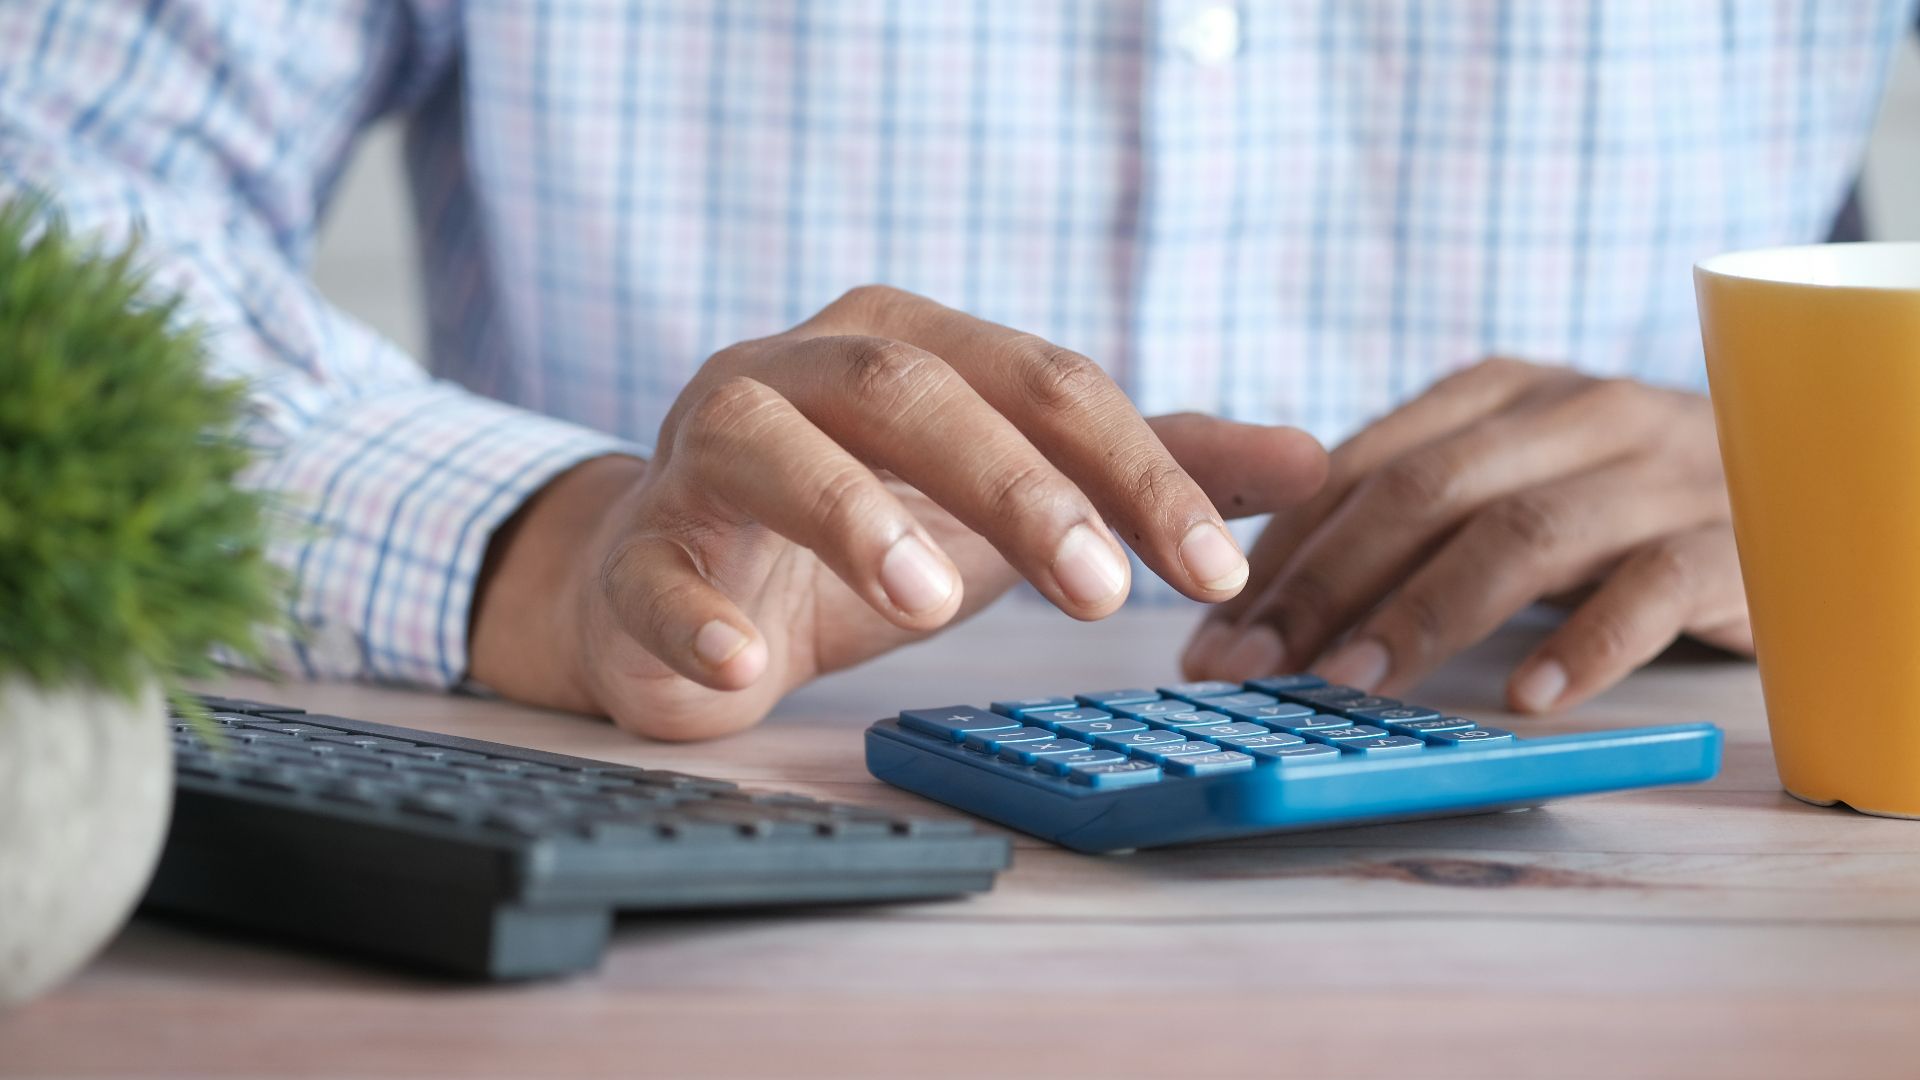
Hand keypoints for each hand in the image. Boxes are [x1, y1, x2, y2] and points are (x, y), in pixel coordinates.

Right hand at [471, 286, 1326, 738]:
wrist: (687, 580)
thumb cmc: (866, 525)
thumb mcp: (1016, 494)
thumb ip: (1148, 470)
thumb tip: (1315, 459)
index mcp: (909, 344)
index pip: (1042, 381)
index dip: (1136, 469)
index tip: (1216, 570)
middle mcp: (801, 371)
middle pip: (912, 388)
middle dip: (1015, 483)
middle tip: (1102, 593)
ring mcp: (704, 452)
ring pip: (769, 444)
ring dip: (851, 515)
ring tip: (931, 601)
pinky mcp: (638, 549)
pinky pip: (653, 570)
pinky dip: (695, 617)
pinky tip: (746, 668)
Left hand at [1181, 357, 1751, 713]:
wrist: (1807, 485)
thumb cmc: (1616, 504)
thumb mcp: (1509, 481)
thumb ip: (1406, 514)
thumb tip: (1258, 592)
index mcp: (1501, 392)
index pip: (1363, 464)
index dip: (1280, 550)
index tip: (1214, 633)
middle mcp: (1576, 413)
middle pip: (1426, 491)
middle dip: (1322, 583)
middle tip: (1253, 667)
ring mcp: (1658, 471)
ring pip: (1523, 531)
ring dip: (1426, 613)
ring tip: (1353, 685)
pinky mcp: (1733, 539)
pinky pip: (1652, 587)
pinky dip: (1585, 644)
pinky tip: (1527, 700)